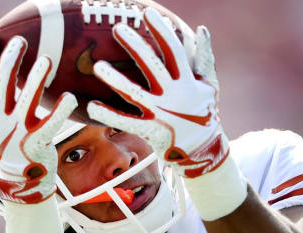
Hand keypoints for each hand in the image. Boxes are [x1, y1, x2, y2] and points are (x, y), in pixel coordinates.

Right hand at [0, 27, 76, 203]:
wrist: (20, 179)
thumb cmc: (13, 142)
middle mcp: (2, 120)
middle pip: (3, 86)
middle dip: (11, 61)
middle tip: (21, 41)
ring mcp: (19, 132)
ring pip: (26, 102)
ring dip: (36, 80)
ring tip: (47, 60)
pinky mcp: (37, 144)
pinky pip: (50, 124)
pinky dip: (60, 110)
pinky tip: (69, 96)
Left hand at [87, 9, 227, 178]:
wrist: (203, 150)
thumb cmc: (205, 113)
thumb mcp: (210, 85)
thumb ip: (205, 57)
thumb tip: (203, 29)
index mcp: (187, 81)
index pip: (173, 51)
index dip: (161, 31)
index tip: (148, 13)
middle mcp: (172, 95)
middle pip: (151, 66)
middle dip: (135, 46)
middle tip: (118, 27)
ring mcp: (159, 113)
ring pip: (134, 93)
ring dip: (115, 80)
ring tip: (97, 66)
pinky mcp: (149, 129)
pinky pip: (126, 121)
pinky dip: (109, 115)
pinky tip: (92, 106)